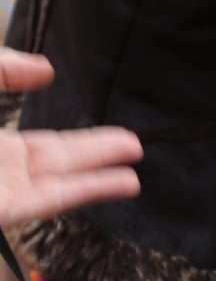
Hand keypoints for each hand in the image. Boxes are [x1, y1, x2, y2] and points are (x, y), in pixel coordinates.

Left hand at [0, 47, 141, 220]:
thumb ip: (6, 69)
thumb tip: (48, 70)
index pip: (43, 146)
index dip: (80, 141)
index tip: (117, 134)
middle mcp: (4, 171)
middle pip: (62, 164)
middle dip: (100, 153)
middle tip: (135, 144)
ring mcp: (6, 191)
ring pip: (63, 184)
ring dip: (104, 176)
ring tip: (137, 165)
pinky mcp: (5, 210)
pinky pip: (52, 201)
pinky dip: (90, 190)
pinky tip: (123, 182)